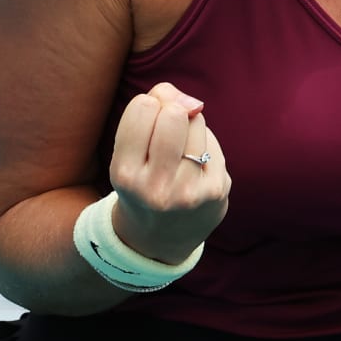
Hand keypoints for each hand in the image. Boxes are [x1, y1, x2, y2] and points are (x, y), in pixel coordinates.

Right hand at [105, 82, 230, 264]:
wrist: (159, 239)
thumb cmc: (143, 180)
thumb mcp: (128, 155)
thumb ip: (149, 114)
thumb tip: (191, 101)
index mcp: (124, 174)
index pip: (142, 108)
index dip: (149, 103)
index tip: (148, 118)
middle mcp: (155, 186)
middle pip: (174, 114)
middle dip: (173, 109)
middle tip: (169, 126)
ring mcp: (189, 192)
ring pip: (197, 123)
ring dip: (191, 124)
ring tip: (180, 148)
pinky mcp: (216, 192)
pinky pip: (214, 144)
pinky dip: (205, 146)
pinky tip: (195, 167)